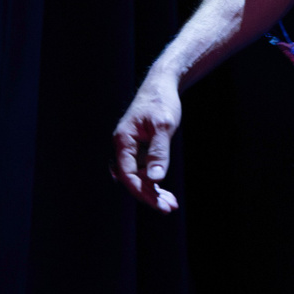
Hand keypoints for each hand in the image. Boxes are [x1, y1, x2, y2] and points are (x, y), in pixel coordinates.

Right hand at [112, 73, 180, 211]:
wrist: (162, 85)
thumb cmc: (161, 102)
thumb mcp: (164, 126)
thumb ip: (159, 152)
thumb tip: (154, 179)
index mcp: (123, 140)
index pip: (128, 175)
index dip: (143, 192)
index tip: (160, 204)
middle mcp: (122, 146)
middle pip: (132, 179)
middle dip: (149, 196)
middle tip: (169, 208)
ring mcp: (129, 149)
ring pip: (137, 177)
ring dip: (153, 191)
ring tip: (171, 204)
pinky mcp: (138, 149)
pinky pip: (142, 170)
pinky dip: (154, 181)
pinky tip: (165, 192)